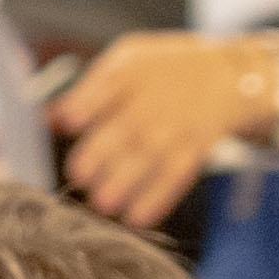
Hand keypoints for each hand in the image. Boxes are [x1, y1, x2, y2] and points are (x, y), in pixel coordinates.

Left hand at [53, 31, 255, 227]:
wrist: (227, 77)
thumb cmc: (163, 70)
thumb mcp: (128, 61)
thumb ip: (89, 89)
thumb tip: (51, 119)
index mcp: (132, 70)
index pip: (106, 85)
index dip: (87, 103)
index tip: (67, 122)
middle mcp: (156, 96)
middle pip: (128, 124)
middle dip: (102, 152)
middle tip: (79, 176)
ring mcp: (179, 123)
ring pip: (151, 155)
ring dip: (127, 181)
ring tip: (102, 203)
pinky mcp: (196, 148)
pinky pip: (177, 175)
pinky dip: (159, 198)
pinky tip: (138, 218)